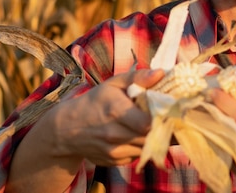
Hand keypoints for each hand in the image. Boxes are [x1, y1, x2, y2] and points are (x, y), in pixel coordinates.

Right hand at [43, 68, 164, 165]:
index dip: (162, 117)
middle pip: (151, 136)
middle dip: (161, 128)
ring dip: (152, 138)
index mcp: (116, 111)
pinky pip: (138, 155)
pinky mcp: (115, 162)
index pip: (148, 123)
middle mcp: (114, 134)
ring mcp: (114, 151)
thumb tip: (162, 73)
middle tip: (167, 117)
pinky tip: (135, 135)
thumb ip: (138, 77)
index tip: (168, 110)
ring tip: (150, 124)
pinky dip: (141, 146)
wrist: (68, 129)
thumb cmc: (96, 101)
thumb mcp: (114, 83)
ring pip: (147, 147)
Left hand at [210, 75, 235, 192]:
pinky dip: (227, 149)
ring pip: (230, 149)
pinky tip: (226, 138)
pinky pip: (234, 163)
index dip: (225, 103)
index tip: (214, 92)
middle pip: (232, 132)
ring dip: (219, 133)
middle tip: (208, 103)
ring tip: (213, 119)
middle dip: (217, 116)